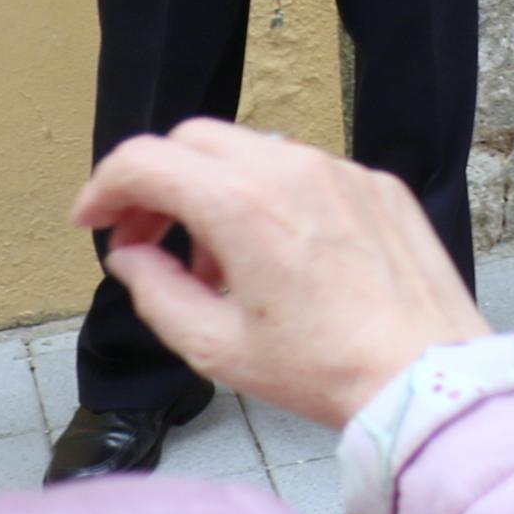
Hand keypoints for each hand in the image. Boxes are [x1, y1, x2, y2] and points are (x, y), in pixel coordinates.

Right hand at [73, 120, 490, 431]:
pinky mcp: (378, 183)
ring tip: (213, 263)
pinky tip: (274, 256)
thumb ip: (155, 290)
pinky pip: (305, 169)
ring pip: (251, 150)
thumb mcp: (213, 345)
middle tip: (142, 239)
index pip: (146, 159)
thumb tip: (131, 256)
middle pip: (194, 141)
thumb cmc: (322, 367)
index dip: (104, 186)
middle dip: (155, 183)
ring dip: (212, 190)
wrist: (422, 373)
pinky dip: (269, 195)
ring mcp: (343, 170)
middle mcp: (294, 168)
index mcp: (244, 205)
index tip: (92, 222)